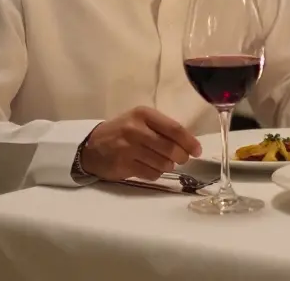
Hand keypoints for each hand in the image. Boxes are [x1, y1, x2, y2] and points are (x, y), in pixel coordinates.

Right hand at [79, 106, 201, 181]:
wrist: (91, 146)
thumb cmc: (122, 131)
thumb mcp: (140, 121)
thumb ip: (163, 128)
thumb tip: (190, 144)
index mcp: (143, 114)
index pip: (175, 129)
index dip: (190, 142)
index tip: (197, 151)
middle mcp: (136, 129)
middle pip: (171, 148)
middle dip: (181, 157)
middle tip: (181, 159)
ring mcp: (128, 148)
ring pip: (163, 163)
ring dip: (168, 166)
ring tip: (162, 162)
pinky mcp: (123, 165)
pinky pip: (151, 174)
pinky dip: (156, 173)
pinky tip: (149, 167)